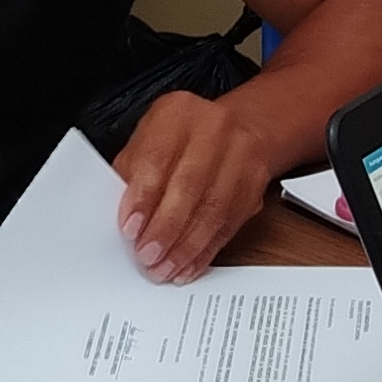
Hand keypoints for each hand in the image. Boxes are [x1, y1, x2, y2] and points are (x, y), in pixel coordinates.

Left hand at [111, 89, 270, 282]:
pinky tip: (188, 266)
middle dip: (166, 228)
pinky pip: (229, 225)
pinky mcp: (255, 186)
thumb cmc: (182, 140)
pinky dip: (205, 251)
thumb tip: (125, 221)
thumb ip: (133, 175)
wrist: (241, 129)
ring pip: (214, 210)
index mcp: (178, 112)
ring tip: (165, 268)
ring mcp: (241, 155)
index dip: (143, 197)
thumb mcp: (148, 141)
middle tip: (148, 256)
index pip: (158, 157)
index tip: (130, 228)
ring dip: (186, 247)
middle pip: (190, 185)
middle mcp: (214, 128)